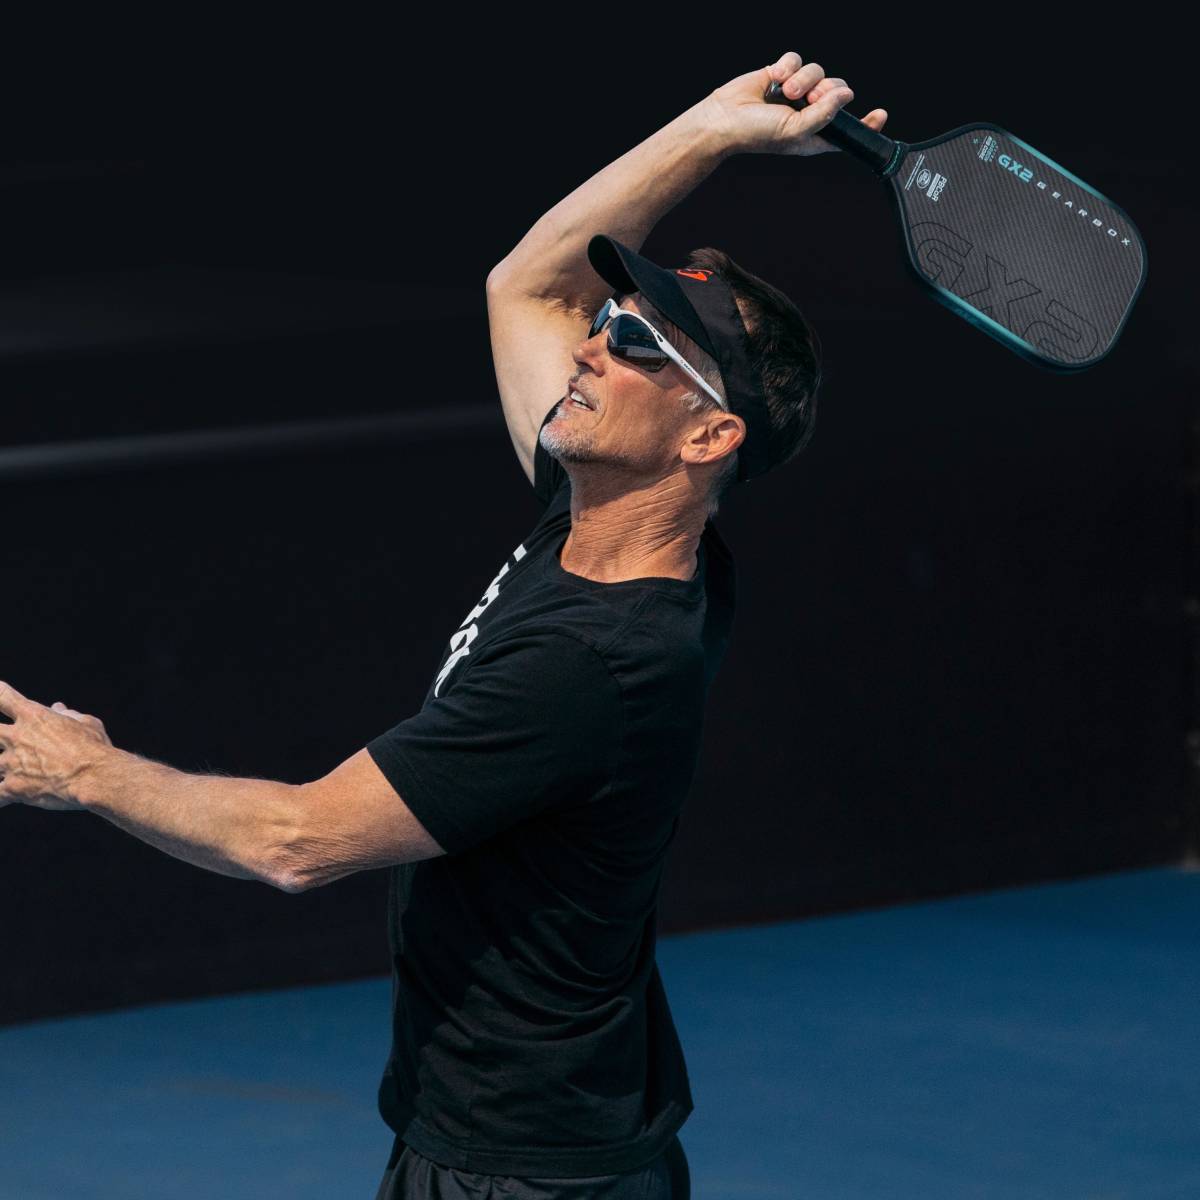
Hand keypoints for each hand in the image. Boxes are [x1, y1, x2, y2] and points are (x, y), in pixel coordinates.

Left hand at [0, 680, 113, 810]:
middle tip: (7, 740)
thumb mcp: (86, 723)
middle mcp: (16, 738)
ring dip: (4, 767)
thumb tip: (58, 708)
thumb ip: (68, 714)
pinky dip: (1, 797)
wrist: (95, 777)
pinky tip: (5, 800)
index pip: (2, 696)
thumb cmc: (95, 748)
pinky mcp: (13, 788)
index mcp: (33, 716)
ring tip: (15, 769)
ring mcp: (11, 764)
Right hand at [704, 50, 887, 157]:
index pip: (848, 129)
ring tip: (785, 92)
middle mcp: (809, 112)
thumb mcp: (795, 131)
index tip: (880, 114)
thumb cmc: (755, 134)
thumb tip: (846, 93)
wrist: (725, 118)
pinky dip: (787, 66)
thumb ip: (824, 114)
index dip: (865, 122)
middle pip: (837, 90)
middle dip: (826, 91)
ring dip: (803, 79)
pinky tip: (775, 78)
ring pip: (818, 71)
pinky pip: (797, 59)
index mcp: (815, 133)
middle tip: (809, 99)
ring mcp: (796, 92)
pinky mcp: (782, 73)